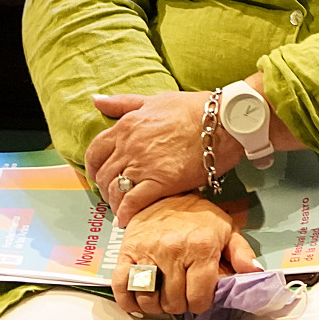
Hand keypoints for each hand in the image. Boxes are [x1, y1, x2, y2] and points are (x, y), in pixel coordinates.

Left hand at [85, 91, 218, 220]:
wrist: (224, 121)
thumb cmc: (194, 108)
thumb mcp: (155, 99)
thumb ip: (123, 103)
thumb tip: (96, 100)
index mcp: (126, 126)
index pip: (95, 152)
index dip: (94, 167)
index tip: (99, 175)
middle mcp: (129, 147)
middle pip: (103, 174)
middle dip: (105, 188)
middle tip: (113, 194)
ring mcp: (143, 165)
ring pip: (115, 190)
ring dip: (115, 203)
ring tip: (122, 208)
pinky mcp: (160, 182)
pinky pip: (133, 203)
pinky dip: (126, 214)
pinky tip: (127, 220)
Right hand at [111, 194, 258, 318]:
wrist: (164, 193)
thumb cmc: (197, 216)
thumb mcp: (226, 229)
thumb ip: (241, 253)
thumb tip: (254, 273)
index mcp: (201, 247)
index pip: (198, 297)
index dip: (200, 304)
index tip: (199, 298)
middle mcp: (173, 250)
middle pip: (174, 302)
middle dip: (180, 305)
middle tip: (182, 295)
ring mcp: (147, 252)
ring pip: (149, 300)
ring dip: (157, 306)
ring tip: (164, 297)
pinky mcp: (125, 253)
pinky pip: (122, 288)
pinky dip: (129, 302)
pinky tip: (140, 300)